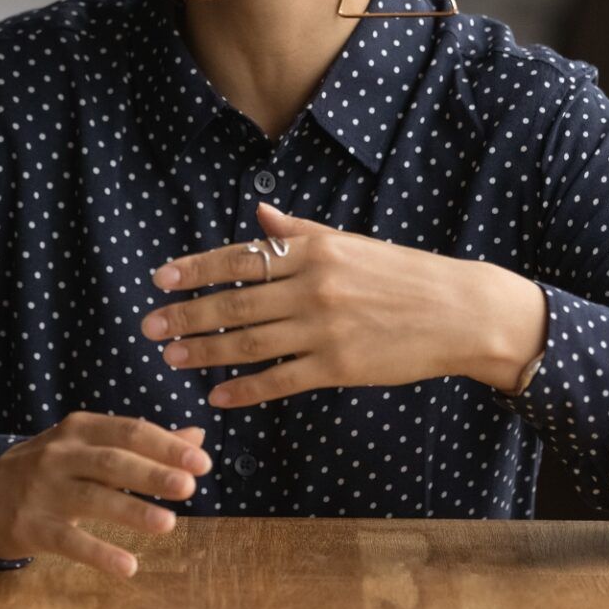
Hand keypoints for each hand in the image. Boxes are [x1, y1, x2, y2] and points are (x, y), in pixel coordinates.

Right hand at [0, 412, 211, 577]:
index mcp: (79, 429)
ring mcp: (43, 490)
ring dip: (131, 510)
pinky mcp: (32, 526)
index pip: (128, 431)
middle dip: (152, 473)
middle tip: (189, 487)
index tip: (202, 462)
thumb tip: (197, 436)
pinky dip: (99, 554)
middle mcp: (59, 454)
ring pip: (92, 498)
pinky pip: (69, 541)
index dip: (166, 446)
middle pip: (111, 461)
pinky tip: (128, 567)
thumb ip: (141, 443)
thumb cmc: (51, 468)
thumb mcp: (88, 446)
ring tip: (168, 524)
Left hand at [141, 203, 546, 406]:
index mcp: (313, 250)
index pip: (240, 258)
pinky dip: (246, 389)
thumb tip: (258, 212)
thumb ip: (299, 232)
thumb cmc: (402, 274)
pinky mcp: (340, 367)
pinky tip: (218, 396)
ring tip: (171, 357)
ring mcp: (325, 329)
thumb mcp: (350, 243)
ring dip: (206, 351)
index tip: (160, 280)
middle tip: (149, 325)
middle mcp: (313, 287)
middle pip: (236, 303)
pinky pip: (281, 380)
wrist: (459, 311)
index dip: (196, 270)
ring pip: (250, 343)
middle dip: (187, 315)